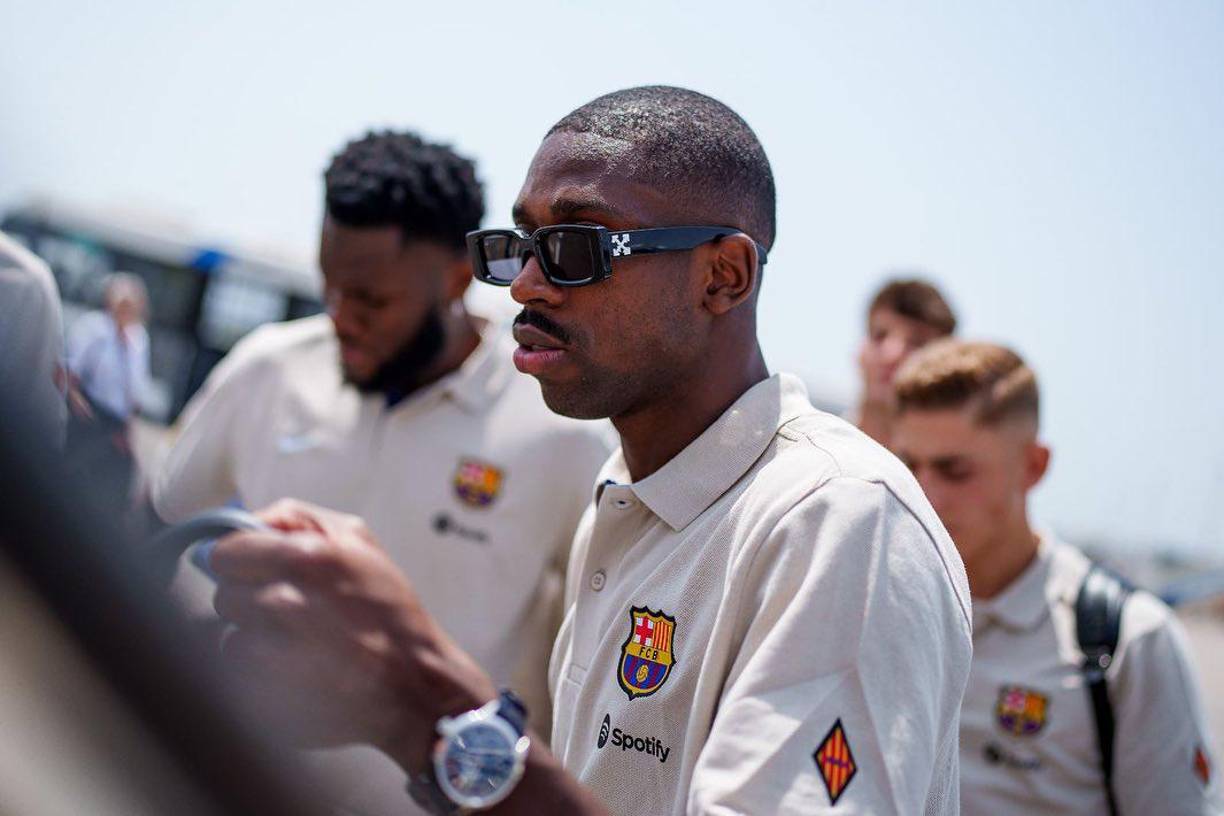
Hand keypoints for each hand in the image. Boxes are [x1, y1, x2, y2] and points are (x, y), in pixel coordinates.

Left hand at [209, 499, 496, 772]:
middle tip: (286, 605)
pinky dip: (258, 665)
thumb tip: (244, 524)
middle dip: (249, 598)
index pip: (227, 551)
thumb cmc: (388, 609)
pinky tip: (292, 662)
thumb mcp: (358, 539)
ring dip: (254, 635)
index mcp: (305, 557)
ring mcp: (274, 649)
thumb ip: (296, 518)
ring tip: (295, 638)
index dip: (239, 559)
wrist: (411, 678)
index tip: (253, 567)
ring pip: (230, 633)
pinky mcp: (268, 687)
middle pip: (225, 594)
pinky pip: (240, 668)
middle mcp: (284, 601)